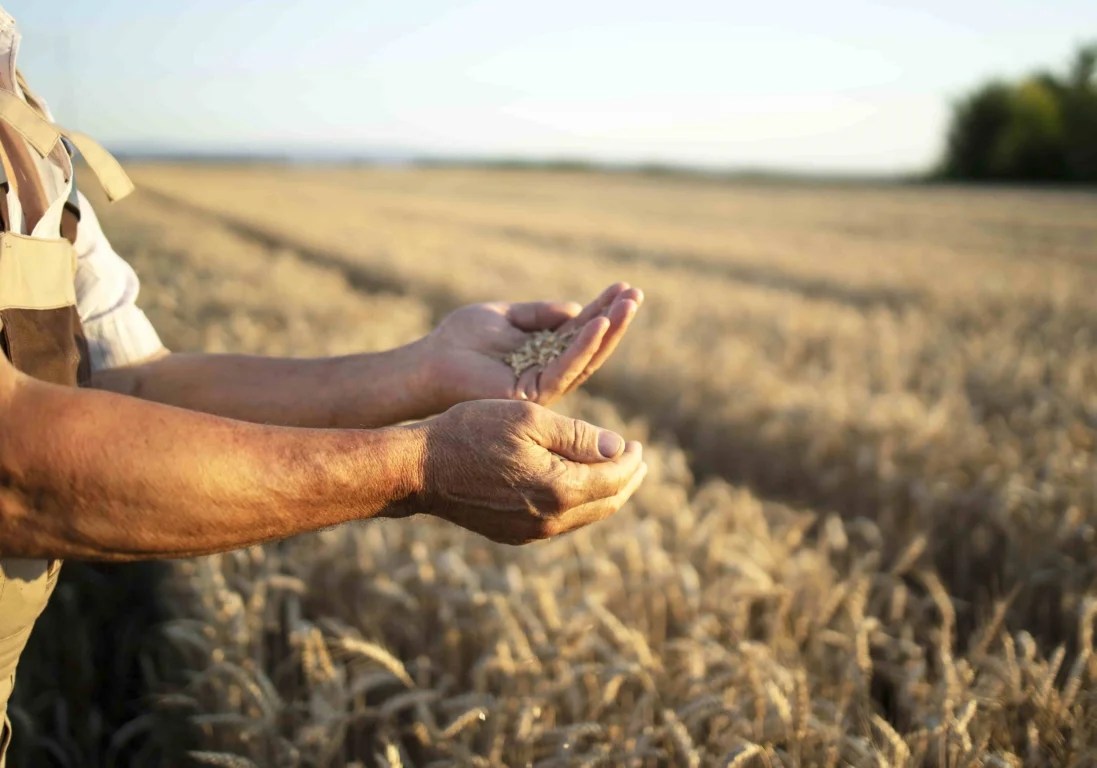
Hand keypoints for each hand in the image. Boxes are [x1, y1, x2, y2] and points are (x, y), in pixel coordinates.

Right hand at [406, 400, 646, 543]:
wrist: (420, 469)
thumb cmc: (472, 432)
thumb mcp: (529, 419)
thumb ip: (578, 436)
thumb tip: (619, 448)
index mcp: (559, 489)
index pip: (614, 478)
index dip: (631, 460)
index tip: (638, 444)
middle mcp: (550, 520)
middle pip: (606, 503)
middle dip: (626, 481)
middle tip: (638, 461)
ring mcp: (531, 533)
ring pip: (585, 516)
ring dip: (605, 494)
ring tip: (615, 473)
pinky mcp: (514, 534)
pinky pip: (561, 522)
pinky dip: (579, 504)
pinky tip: (577, 487)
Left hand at [422, 283, 642, 409]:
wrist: (429, 362)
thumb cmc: (460, 339)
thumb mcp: (505, 315)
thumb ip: (539, 313)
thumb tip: (576, 309)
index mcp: (543, 353)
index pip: (581, 330)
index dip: (603, 309)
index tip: (624, 287)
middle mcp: (548, 371)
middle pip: (591, 346)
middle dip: (615, 320)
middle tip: (636, 294)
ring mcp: (543, 385)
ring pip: (586, 358)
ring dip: (608, 330)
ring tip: (627, 305)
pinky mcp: (532, 393)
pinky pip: (565, 368)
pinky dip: (583, 346)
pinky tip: (598, 324)